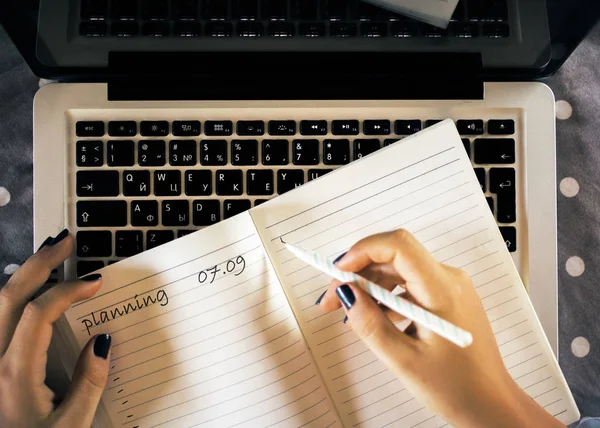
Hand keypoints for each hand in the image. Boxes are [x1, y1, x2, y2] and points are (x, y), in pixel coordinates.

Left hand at [0, 229, 110, 427]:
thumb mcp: (71, 427)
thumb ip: (90, 384)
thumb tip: (102, 342)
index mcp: (14, 374)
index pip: (39, 314)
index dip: (68, 290)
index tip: (94, 283)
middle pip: (9, 297)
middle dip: (39, 263)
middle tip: (64, 242)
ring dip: (22, 274)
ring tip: (46, 255)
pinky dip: (12, 296)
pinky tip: (26, 290)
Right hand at [318, 229, 563, 427]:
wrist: (492, 405)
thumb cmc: (458, 388)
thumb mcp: (404, 360)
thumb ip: (370, 324)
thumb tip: (346, 294)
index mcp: (442, 290)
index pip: (398, 246)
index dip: (362, 251)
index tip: (338, 272)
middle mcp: (448, 279)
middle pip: (393, 256)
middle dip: (358, 272)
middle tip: (333, 299)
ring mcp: (449, 288)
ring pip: (399, 270)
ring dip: (370, 285)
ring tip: (349, 313)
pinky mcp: (446, 298)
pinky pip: (409, 285)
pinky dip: (386, 296)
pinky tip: (375, 318)